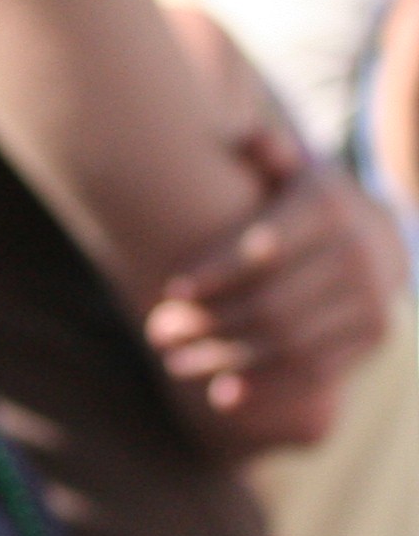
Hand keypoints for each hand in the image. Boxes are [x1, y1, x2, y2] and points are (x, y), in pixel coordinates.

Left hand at [145, 131, 395, 452]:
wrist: (377, 238)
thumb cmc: (305, 204)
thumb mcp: (290, 172)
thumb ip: (268, 155)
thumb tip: (250, 138)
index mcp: (329, 208)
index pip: (265, 246)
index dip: (216, 270)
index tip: (171, 288)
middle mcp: (360, 254)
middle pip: (272, 302)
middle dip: (208, 322)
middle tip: (158, 333)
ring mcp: (372, 299)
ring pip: (289, 342)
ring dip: (226, 358)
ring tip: (176, 364)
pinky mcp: (373, 336)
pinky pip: (315, 370)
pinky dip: (266, 387)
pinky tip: (221, 396)